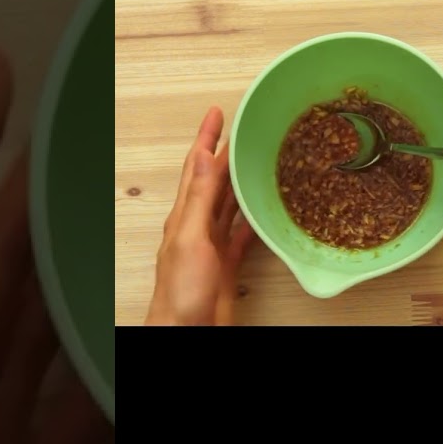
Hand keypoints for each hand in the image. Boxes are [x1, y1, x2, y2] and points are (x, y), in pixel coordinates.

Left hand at [144, 107, 254, 325]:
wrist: (187, 331)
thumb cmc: (182, 292)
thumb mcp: (190, 238)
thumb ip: (199, 198)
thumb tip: (205, 158)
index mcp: (185, 215)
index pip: (197, 166)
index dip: (206, 137)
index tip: (217, 113)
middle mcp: (197, 226)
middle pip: (213, 181)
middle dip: (224, 153)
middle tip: (240, 130)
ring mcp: (212, 246)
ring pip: (227, 204)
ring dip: (238, 182)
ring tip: (253, 161)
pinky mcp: (226, 266)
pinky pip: (241, 235)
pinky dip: (251, 219)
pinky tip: (261, 212)